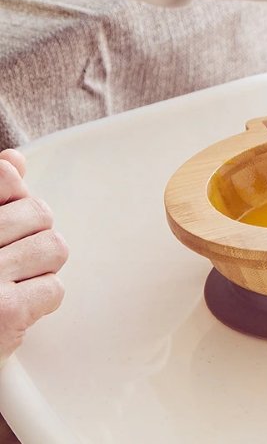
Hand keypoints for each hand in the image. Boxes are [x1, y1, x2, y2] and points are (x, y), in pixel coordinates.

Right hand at [0, 149, 67, 360]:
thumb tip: (15, 160)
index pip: (6, 179)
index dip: (15, 196)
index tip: (5, 220)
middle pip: (40, 214)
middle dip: (32, 235)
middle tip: (6, 261)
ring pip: (54, 248)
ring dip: (40, 268)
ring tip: (10, 284)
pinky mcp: (3, 314)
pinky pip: (53, 289)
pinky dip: (40, 302)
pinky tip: (13, 311)